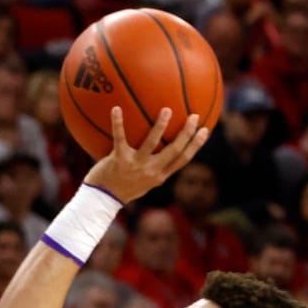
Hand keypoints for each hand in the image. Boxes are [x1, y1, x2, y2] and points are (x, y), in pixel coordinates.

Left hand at [83, 107, 207, 205]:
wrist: (102, 200)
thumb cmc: (122, 187)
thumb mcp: (143, 181)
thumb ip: (154, 167)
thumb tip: (163, 149)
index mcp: (159, 176)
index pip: (183, 159)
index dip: (196, 145)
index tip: (206, 130)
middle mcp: (151, 171)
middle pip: (175, 150)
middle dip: (187, 132)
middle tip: (194, 115)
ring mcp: (135, 166)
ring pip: (152, 143)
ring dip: (160, 126)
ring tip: (167, 110)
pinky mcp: (118, 161)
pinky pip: (119, 138)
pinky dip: (117, 122)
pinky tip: (116, 108)